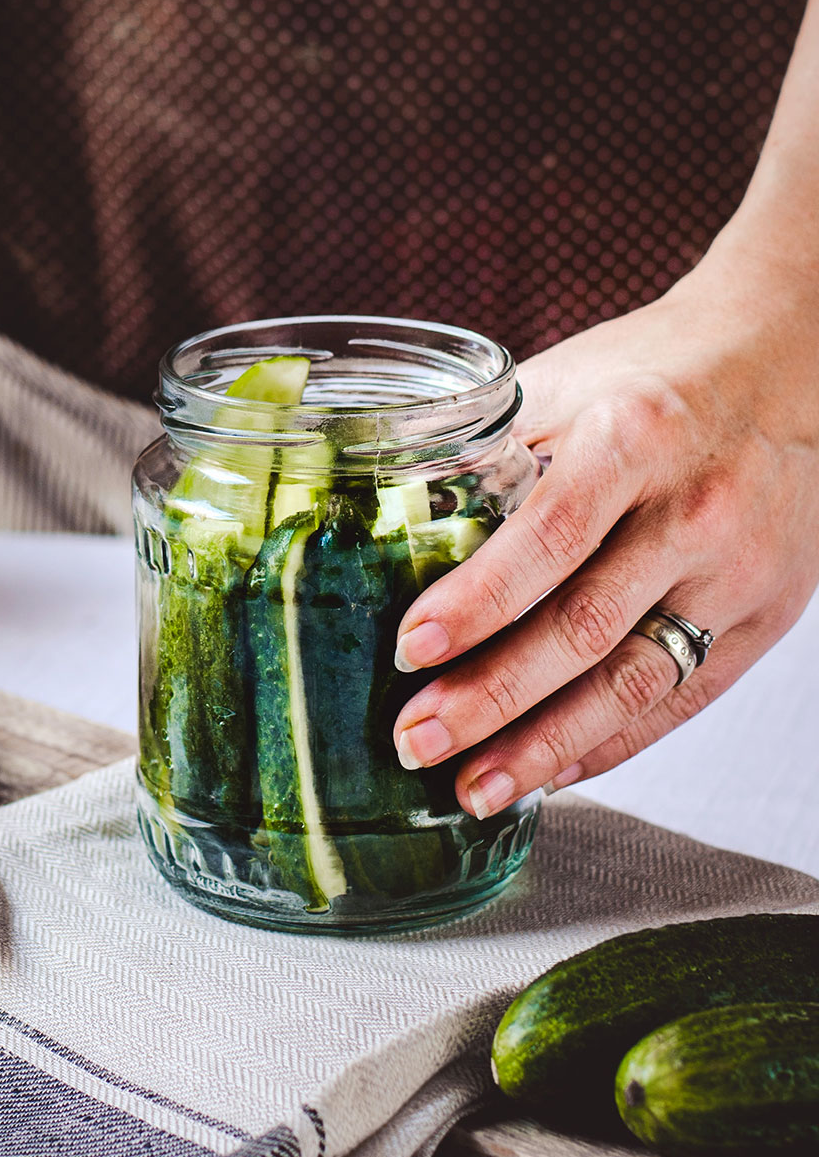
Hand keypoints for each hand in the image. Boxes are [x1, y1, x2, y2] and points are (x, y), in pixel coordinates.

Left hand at [390, 240, 818, 817]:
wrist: (784, 367)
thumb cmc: (645, 378)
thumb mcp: (559, 386)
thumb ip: (481, 455)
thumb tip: (378, 528)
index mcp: (634, 438)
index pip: (547, 536)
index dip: (476, 602)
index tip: (409, 650)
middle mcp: (695, 510)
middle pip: (584, 627)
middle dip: (491, 697)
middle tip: (414, 742)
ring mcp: (738, 573)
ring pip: (632, 683)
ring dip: (544, 747)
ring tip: (472, 789)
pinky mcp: (763, 618)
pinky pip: (679, 700)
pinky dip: (608, 745)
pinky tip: (547, 773)